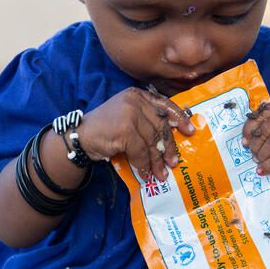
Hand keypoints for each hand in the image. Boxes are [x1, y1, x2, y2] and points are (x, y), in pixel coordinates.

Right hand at [76, 88, 194, 181]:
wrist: (80, 137)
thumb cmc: (104, 129)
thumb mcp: (126, 116)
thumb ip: (145, 119)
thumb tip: (169, 138)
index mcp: (137, 95)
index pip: (164, 104)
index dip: (178, 118)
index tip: (189, 130)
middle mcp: (135, 101)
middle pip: (160, 125)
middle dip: (168, 146)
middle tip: (174, 162)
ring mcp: (130, 114)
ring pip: (152, 141)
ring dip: (157, 161)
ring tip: (161, 174)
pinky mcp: (125, 130)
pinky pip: (141, 152)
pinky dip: (144, 165)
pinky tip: (146, 174)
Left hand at [241, 100, 269, 185]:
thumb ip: (264, 130)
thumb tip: (246, 139)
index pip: (265, 113)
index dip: (250, 128)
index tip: (245, 142)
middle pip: (269, 127)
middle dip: (257, 143)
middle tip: (253, 155)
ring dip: (263, 154)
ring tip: (258, 162)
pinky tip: (264, 169)